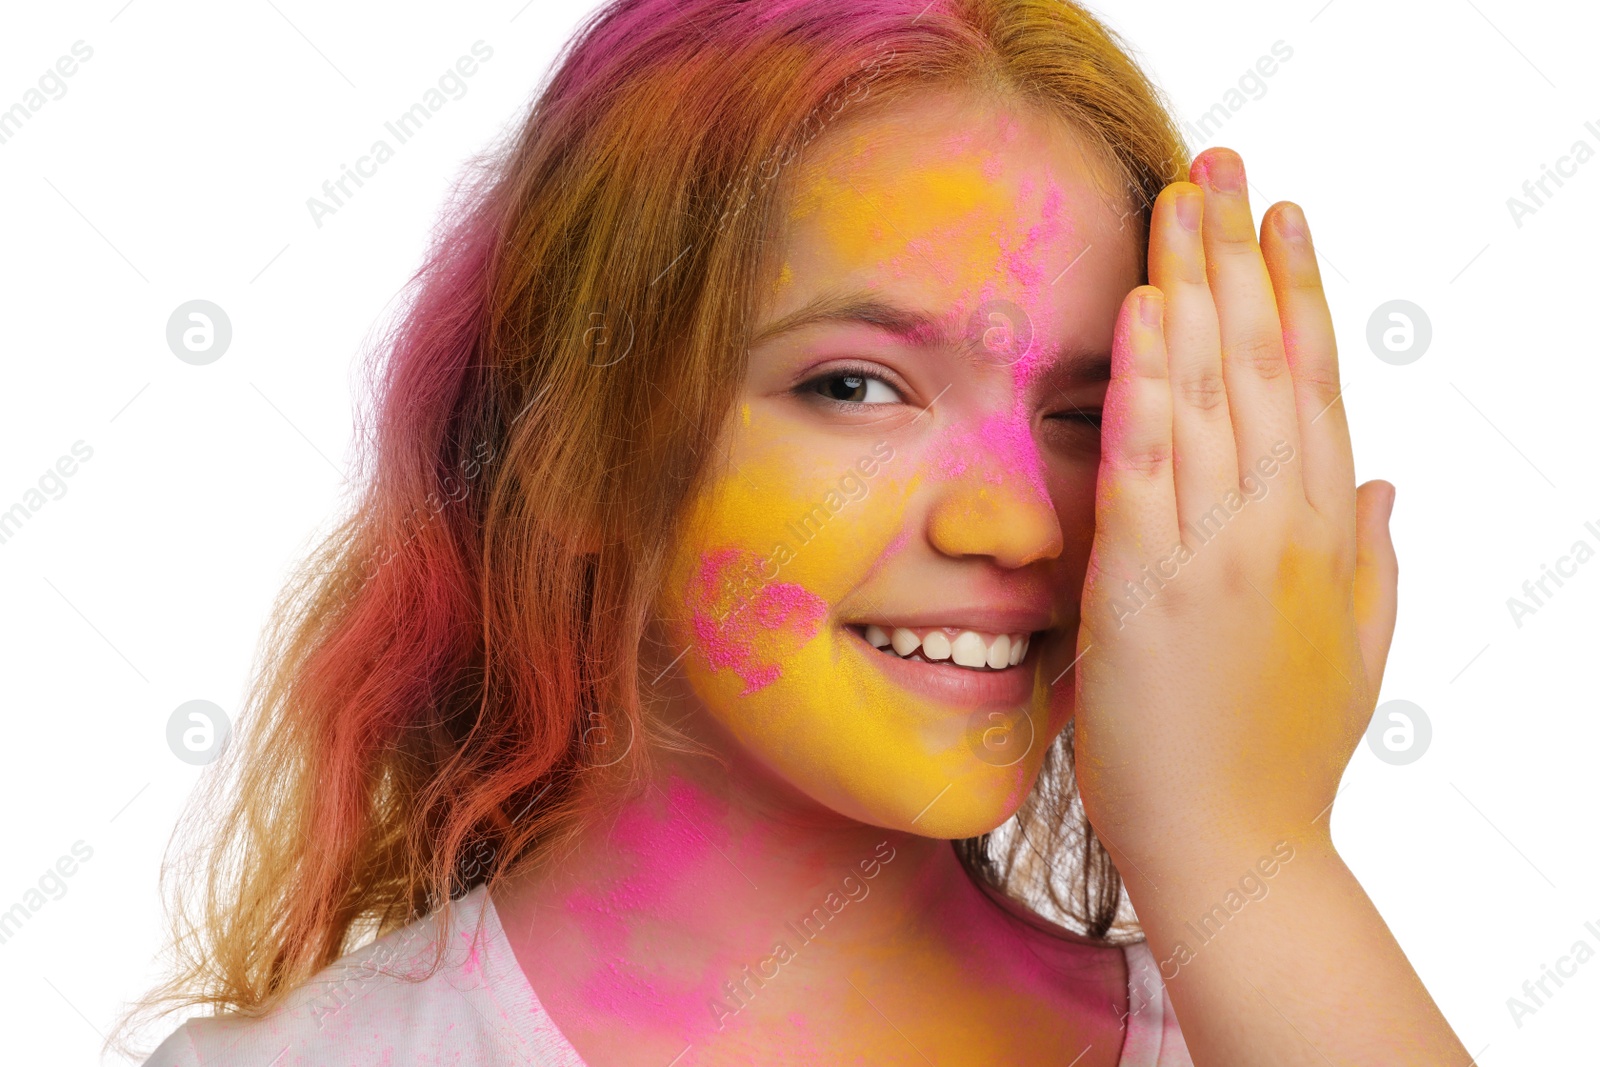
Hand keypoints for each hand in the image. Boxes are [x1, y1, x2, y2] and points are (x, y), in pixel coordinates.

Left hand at [1071, 147, 1398, 879]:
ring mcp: (1221, 552)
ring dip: (1197, 287)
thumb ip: (1371, 554)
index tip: (1283, 217)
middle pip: (1265, 363)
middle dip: (1241, 255)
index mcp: (1326, 532)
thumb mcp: (1353, 645)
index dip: (1298, 291)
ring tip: (1182, 200)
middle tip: (1221, 164)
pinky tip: (1148, 313)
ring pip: (1214, 394)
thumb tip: (1384, 480)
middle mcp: (1282, 525)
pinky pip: (1152, 464)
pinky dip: (1152, 384)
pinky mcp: (1153, 588)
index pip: (1314, 382)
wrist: (1239, 853)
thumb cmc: (1283, 757)